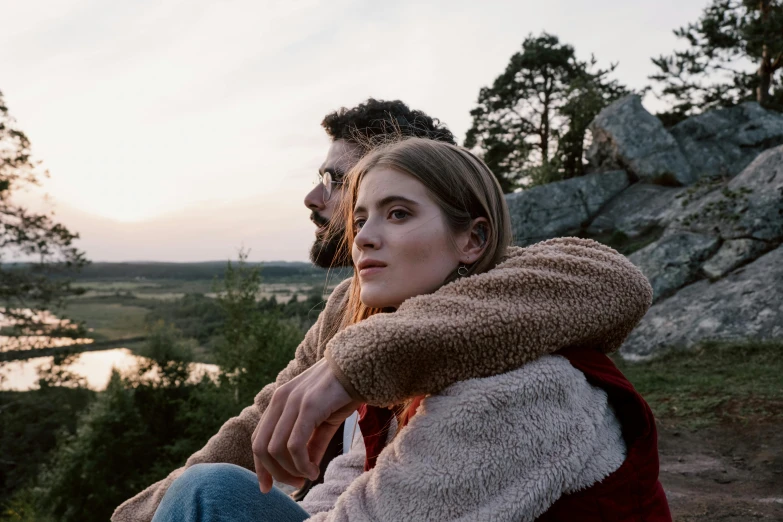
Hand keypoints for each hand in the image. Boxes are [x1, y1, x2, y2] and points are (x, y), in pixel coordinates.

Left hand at [251, 358, 360, 492]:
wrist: (361, 366)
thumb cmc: (343, 391)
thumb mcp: (323, 420)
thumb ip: (312, 442)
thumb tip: (307, 468)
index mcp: (279, 401)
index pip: (258, 439)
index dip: (260, 467)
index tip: (267, 488)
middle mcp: (280, 400)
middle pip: (261, 448)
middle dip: (276, 473)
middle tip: (296, 483)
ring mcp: (292, 402)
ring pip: (276, 449)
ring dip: (291, 471)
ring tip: (309, 476)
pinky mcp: (308, 406)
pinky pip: (295, 445)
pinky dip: (302, 464)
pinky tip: (314, 470)